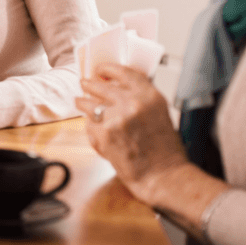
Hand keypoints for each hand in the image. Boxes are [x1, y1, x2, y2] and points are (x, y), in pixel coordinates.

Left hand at [75, 64, 191, 201]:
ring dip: (83, 103)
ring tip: (80, 102)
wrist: (163, 175)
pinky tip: (95, 130)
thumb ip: (140, 99)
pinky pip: (89, 124)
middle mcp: (133, 103)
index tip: (100, 69)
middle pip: (101, 86)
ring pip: (89, 103)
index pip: (124, 73)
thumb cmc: (164, 150)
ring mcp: (116, 118)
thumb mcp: (159, 114)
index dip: (108, 69)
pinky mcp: (104, 134)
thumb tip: (118, 88)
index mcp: (150, 96)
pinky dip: (90, 127)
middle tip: (84, 83)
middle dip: (89, 84)